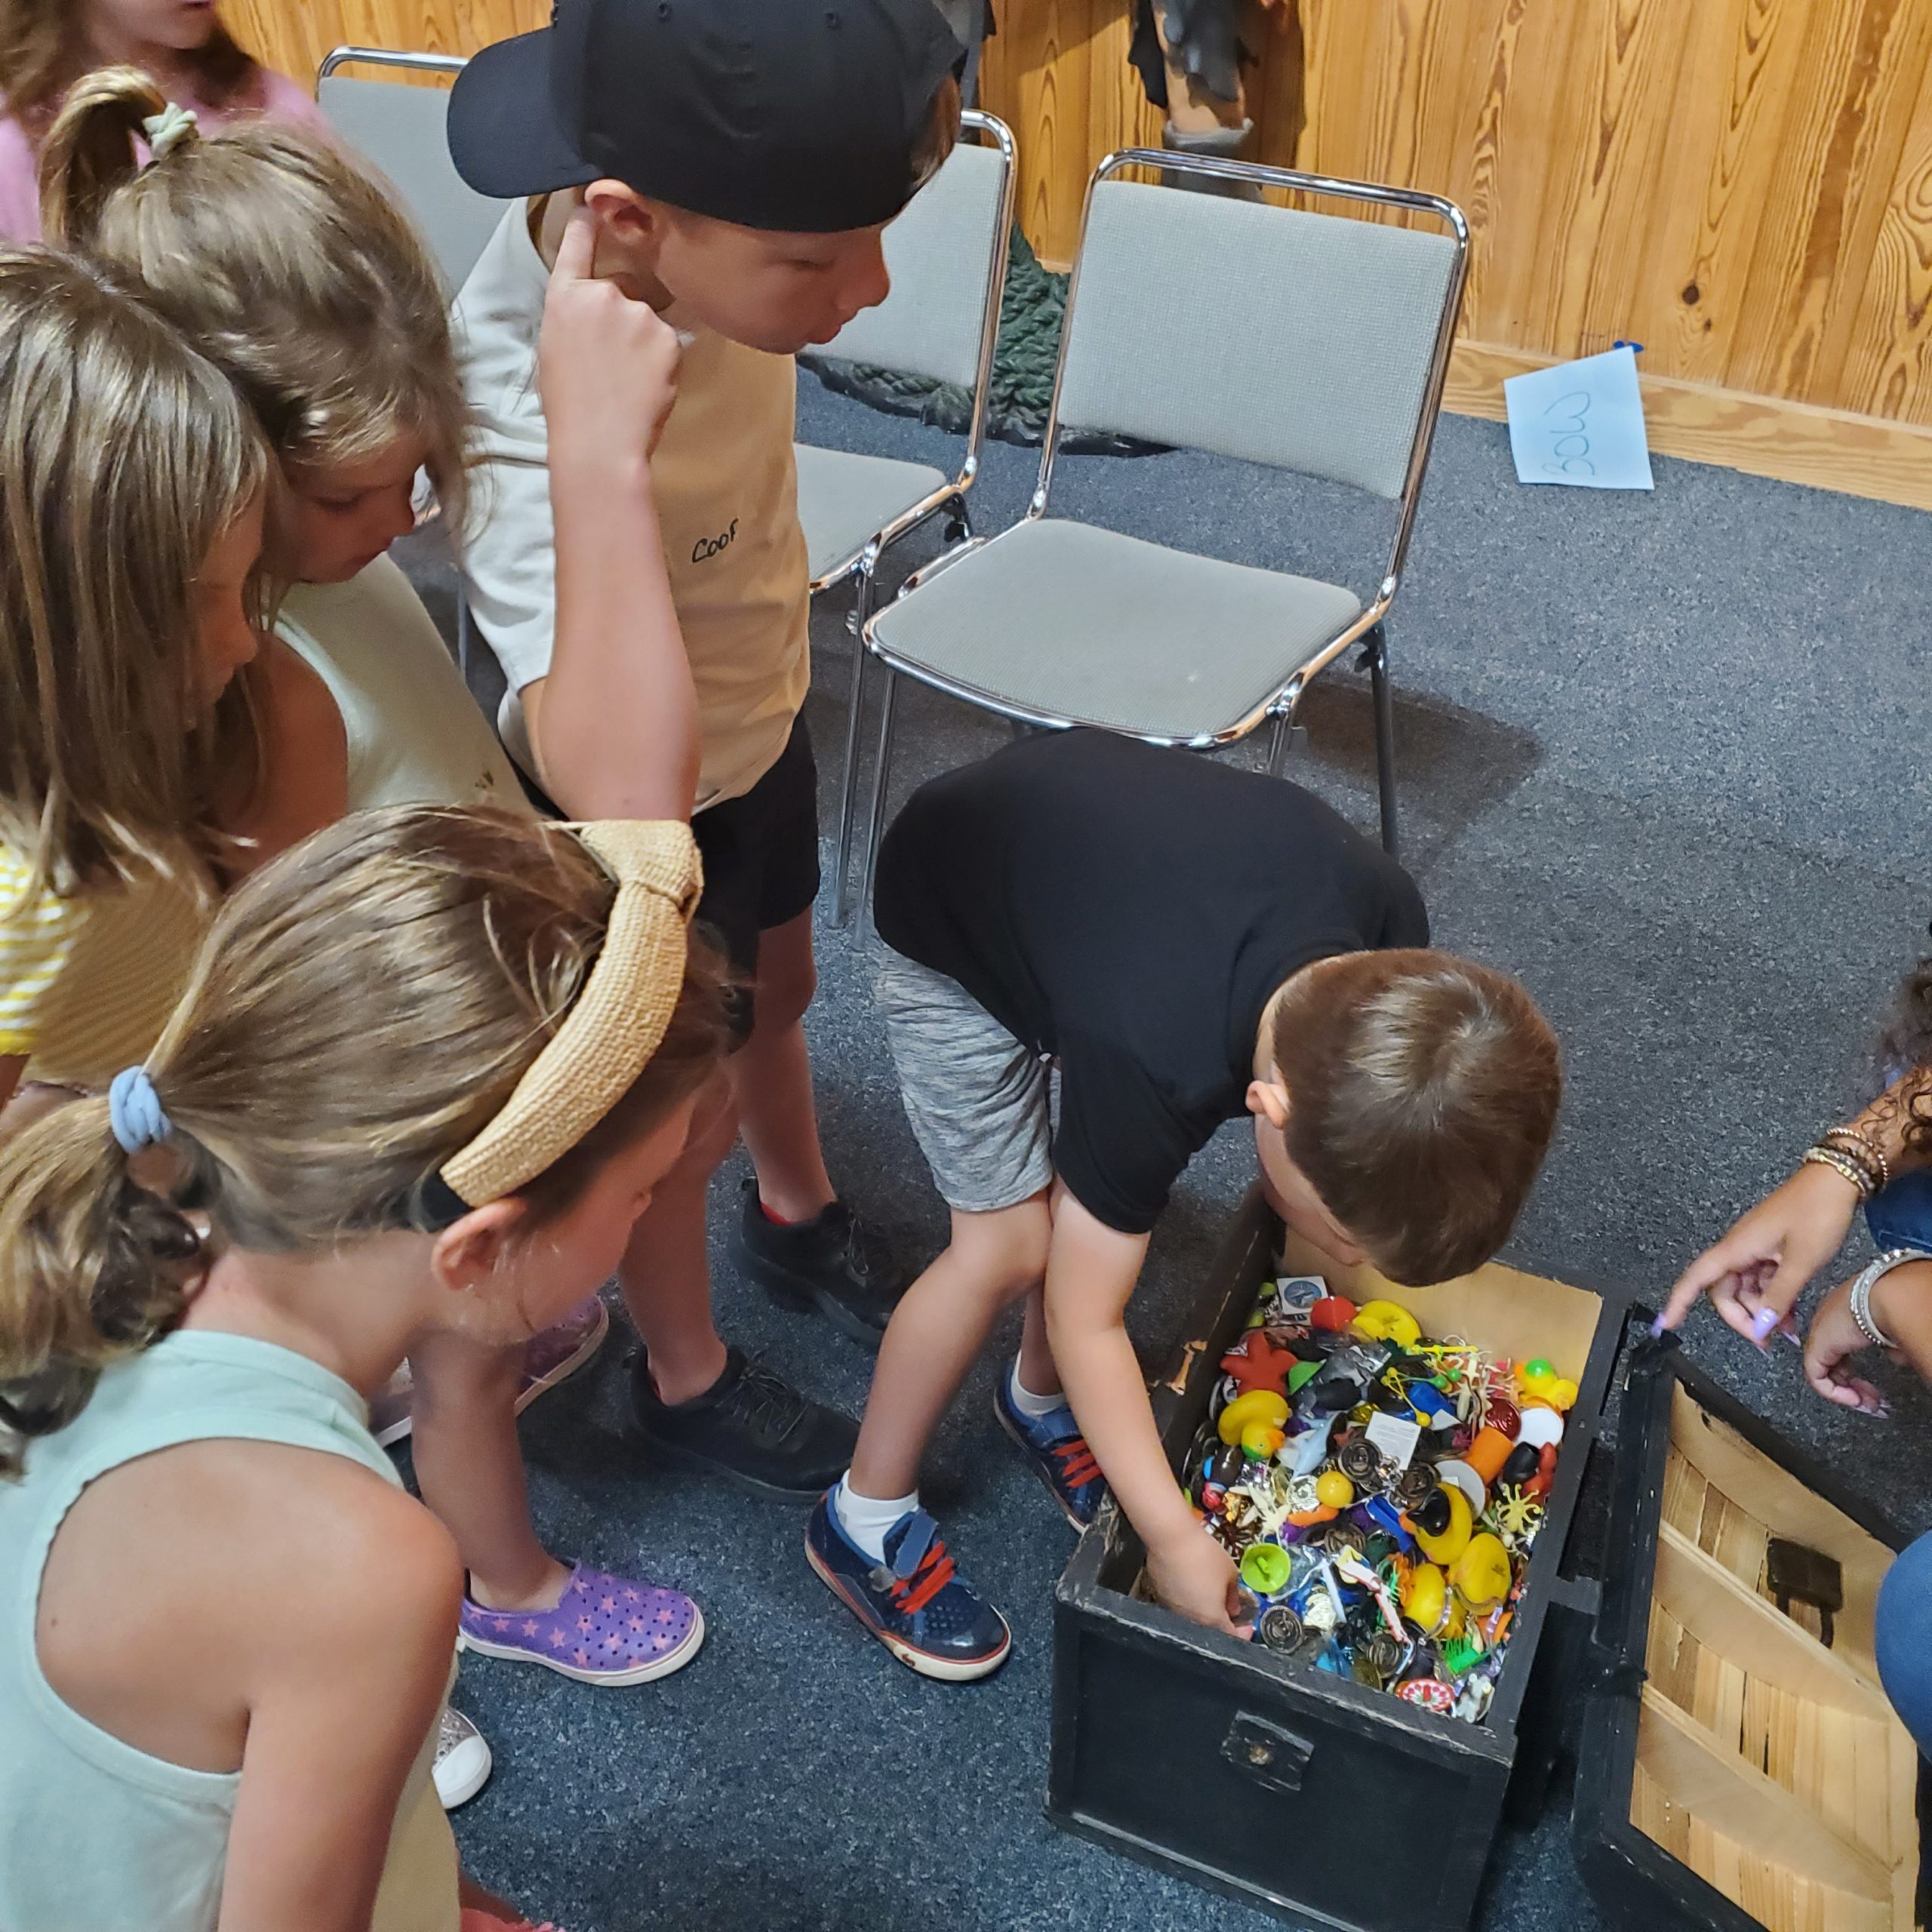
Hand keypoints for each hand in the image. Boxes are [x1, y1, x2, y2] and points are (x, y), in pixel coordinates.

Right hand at [539, 204, 680, 459]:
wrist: (599, 442)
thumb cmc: (570, 406)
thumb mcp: (555, 348)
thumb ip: (574, 315)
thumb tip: (592, 306)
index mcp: (564, 298)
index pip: (576, 246)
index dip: (586, 224)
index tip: (593, 205)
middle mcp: (602, 294)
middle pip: (622, 289)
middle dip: (622, 316)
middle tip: (611, 362)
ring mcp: (638, 313)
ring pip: (647, 319)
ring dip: (643, 340)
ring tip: (626, 379)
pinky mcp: (668, 335)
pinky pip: (668, 341)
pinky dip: (662, 359)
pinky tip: (645, 384)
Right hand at [1144, 1525, 1251, 1636]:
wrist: (1169, 1537)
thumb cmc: (1204, 1554)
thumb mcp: (1230, 1572)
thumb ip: (1234, 1595)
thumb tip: (1233, 1607)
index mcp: (1212, 1619)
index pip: (1231, 1637)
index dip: (1242, 1633)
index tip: (1246, 1624)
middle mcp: (1191, 1621)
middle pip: (1210, 1629)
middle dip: (1222, 1619)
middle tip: (1227, 1604)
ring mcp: (1173, 1610)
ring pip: (1193, 1617)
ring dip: (1203, 1609)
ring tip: (1207, 1590)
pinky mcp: (1159, 1597)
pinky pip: (1178, 1605)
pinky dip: (1188, 1599)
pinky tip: (1189, 1582)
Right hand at [1660, 1161, 1860, 1343]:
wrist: (1835, 1181)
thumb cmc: (1816, 1212)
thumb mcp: (1801, 1260)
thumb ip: (1779, 1296)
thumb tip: (1761, 1326)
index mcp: (1737, 1248)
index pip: (1696, 1279)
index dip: (1678, 1302)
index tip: (1666, 1324)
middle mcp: (1740, 1249)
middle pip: (1724, 1291)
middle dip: (1742, 1318)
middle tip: (1766, 1341)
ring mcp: (1755, 1248)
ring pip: (1746, 1288)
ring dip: (1762, 1311)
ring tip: (1788, 1331)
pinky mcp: (1770, 1247)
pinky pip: (1763, 1280)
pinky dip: (1774, 1297)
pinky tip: (1791, 1313)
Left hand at [1802, 1277, 1887, 1413]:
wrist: (1888, 1298)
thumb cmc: (1896, 1307)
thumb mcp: (1893, 1330)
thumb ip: (1888, 1345)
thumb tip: (1894, 1357)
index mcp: (1843, 1313)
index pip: (1841, 1347)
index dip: (1854, 1370)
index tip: (1872, 1384)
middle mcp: (1827, 1321)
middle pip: (1833, 1360)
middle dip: (1852, 1384)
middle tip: (1871, 1400)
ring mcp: (1819, 1333)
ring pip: (1824, 1370)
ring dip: (1845, 1391)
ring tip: (1866, 1403)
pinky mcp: (1816, 1346)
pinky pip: (1816, 1377)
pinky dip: (1835, 1393)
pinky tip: (1854, 1399)